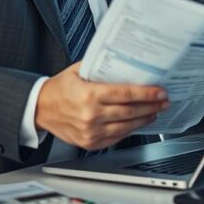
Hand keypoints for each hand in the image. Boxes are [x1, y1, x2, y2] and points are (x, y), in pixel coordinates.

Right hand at [34, 62, 168, 149]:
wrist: (39, 109)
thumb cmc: (59, 89)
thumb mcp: (78, 71)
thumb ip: (101, 67)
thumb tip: (125, 60)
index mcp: (89, 95)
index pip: (126, 95)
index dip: (147, 94)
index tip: (160, 92)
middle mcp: (91, 115)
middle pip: (130, 112)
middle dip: (151, 107)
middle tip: (163, 102)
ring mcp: (91, 132)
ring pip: (126, 127)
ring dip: (144, 120)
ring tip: (155, 112)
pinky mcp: (90, 142)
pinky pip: (116, 138)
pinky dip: (130, 130)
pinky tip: (138, 123)